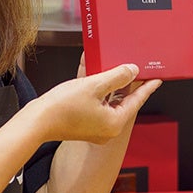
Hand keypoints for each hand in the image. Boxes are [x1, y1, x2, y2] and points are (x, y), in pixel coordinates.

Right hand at [36, 62, 160, 145]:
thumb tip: (132, 71)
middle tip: (135, 67)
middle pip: (122, 100)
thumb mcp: (95, 85)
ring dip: (109, 82)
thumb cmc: (62, 107)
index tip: (157, 79)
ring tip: (114, 64)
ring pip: (108, 100)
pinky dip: (95, 88)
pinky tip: (92, 69)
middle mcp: (107, 128)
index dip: (147, 87)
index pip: (136, 101)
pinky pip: (95, 102)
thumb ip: (117, 76)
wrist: (35, 121)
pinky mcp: (83, 123)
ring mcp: (94, 127)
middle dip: (126, 82)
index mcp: (114, 122)